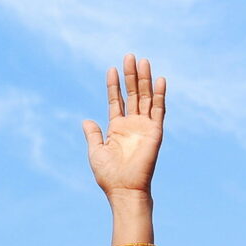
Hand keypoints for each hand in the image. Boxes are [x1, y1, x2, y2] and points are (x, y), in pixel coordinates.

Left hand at [83, 55, 164, 197]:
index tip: (111, 69)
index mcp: (117, 128)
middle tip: (129, 56)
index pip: (116, 101)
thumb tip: (86, 120)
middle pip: (132, 94)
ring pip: (145, 97)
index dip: (113, 86)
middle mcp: (132, 125)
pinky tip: (159, 79)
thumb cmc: (109, 175)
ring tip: (142, 61)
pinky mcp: (155, 131)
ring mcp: (145, 126)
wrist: (124, 189)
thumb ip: (93, 135)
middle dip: (130, 76)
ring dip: (144, 79)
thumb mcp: (96, 152)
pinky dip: (159, 94)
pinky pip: (159, 110)